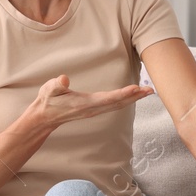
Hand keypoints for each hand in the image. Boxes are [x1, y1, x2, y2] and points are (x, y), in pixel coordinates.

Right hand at [30, 75, 152, 130]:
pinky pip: (113, 105)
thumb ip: (57, 85)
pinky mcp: (94, 109)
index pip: (108, 98)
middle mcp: (92, 109)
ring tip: (146, 92)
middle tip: (150, 90)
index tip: (136, 88)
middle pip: (118, 103)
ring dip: (133, 99)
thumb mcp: (49, 89)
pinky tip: (132, 96)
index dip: (123, 94)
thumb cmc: (47, 101)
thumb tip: (64, 79)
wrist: (44, 117)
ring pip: (118, 105)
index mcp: (85, 103)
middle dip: (135, 97)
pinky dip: (125, 100)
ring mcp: (94, 110)